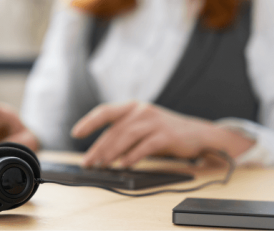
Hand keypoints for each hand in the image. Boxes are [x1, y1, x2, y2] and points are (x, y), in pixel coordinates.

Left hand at [71, 101, 254, 167]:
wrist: (198, 133)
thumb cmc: (164, 132)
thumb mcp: (142, 127)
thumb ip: (124, 134)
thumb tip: (101, 154)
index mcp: (132, 107)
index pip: (105, 111)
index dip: (89, 121)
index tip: (75, 133)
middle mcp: (142, 111)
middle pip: (115, 130)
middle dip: (98, 147)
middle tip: (88, 162)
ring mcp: (154, 122)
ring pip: (127, 136)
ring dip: (112, 152)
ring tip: (102, 165)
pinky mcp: (166, 135)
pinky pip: (146, 146)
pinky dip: (134, 156)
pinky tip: (125, 164)